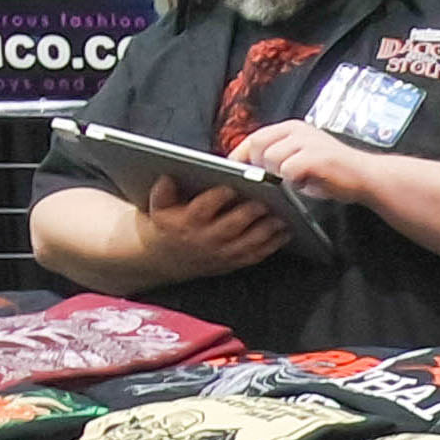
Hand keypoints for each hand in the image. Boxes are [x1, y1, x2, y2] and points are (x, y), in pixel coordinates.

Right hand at [140, 175, 285, 277]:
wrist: (165, 258)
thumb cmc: (166, 225)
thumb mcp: (156, 206)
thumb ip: (162, 191)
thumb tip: (167, 177)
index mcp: (188, 222)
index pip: (203, 208)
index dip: (217, 197)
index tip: (231, 187)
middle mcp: (206, 239)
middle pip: (231, 226)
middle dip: (249, 214)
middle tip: (265, 202)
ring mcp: (221, 253)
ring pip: (247, 243)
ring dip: (266, 232)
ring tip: (281, 218)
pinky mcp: (233, 263)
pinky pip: (254, 256)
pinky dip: (271, 246)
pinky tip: (283, 234)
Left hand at [230, 118, 377, 206]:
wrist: (366, 176)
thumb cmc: (333, 172)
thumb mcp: (302, 157)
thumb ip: (280, 157)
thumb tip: (252, 168)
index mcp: (292, 128)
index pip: (255, 136)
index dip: (242, 154)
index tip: (235, 169)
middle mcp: (298, 130)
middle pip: (258, 145)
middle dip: (259, 165)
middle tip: (271, 179)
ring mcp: (307, 142)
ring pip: (271, 158)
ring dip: (278, 175)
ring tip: (294, 181)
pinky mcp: (316, 156)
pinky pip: (288, 169)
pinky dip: (292, 181)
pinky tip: (304, 184)